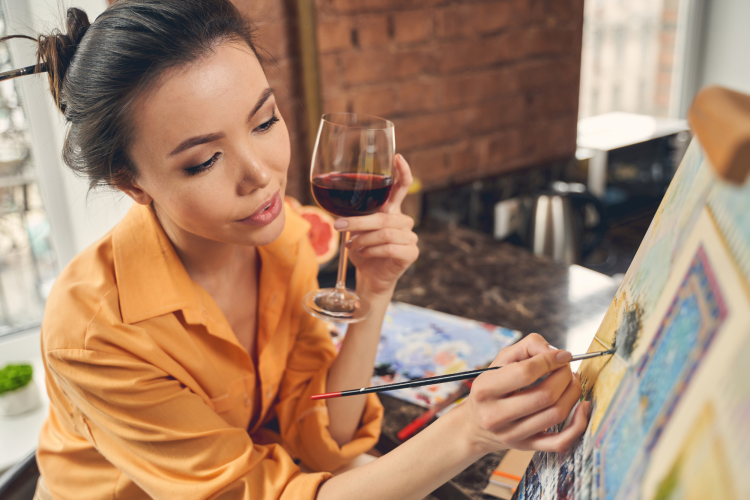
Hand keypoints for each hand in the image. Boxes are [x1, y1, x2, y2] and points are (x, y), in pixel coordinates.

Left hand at [334, 154, 418, 296]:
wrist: (370, 277)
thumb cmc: (363, 251)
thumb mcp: (355, 231)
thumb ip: (353, 217)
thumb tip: (333, 206)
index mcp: (392, 211)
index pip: (402, 187)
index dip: (403, 172)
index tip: (397, 157)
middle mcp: (404, 222)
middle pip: (384, 217)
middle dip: (359, 222)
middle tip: (339, 226)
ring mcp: (410, 238)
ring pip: (385, 232)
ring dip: (363, 239)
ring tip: (351, 245)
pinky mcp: (410, 254)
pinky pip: (390, 248)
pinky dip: (372, 250)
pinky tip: (363, 253)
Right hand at [458, 334, 589, 454]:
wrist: (475, 425)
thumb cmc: (491, 387)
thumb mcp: (500, 361)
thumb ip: (528, 347)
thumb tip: (556, 352)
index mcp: (486, 389)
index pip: (526, 372)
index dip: (550, 360)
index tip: (562, 355)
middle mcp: (496, 415)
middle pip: (545, 395)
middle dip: (564, 377)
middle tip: (567, 369)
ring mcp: (512, 434)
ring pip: (556, 414)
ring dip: (573, 393)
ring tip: (571, 381)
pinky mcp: (527, 447)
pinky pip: (561, 442)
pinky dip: (578, 425)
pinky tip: (583, 407)